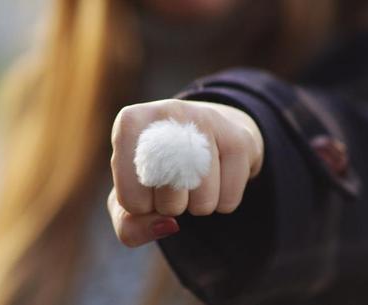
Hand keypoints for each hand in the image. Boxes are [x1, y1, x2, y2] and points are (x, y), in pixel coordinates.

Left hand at [107, 99, 263, 246]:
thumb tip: (169, 225)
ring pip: (202, 202)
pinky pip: (229, 201)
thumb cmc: (157, 169)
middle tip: (173, 182)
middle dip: (171, 207)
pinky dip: (222, 202)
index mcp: (129, 123)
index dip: (140, 207)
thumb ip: (130, 226)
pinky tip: (217, 176)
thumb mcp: (131, 198)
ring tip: (194, 178)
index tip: (145, 185)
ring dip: (198, 206)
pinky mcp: (238, 138)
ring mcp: (206, 121)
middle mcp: (167, 112)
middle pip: (168, 203)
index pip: (131, 200)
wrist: (205, 132)